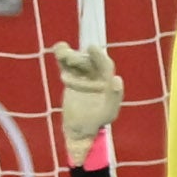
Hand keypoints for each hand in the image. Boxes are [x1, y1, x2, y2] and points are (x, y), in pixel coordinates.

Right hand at [50, 39, 120, 155]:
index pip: (105, 65)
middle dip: (79, 58)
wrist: (80, 128)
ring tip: (61, 53)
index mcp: (107, 80)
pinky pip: (66, 64)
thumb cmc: (97, 121)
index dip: (99, 56)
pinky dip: (62, 56)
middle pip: (88, 61)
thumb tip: (117, 78)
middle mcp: (96, 75)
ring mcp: (83, 75)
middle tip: (69, 58)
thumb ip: (114, 96)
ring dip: (69, 54)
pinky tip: (59, 48)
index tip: (90, 47)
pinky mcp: (70, 77)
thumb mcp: (108, 112)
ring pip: (76, 61)